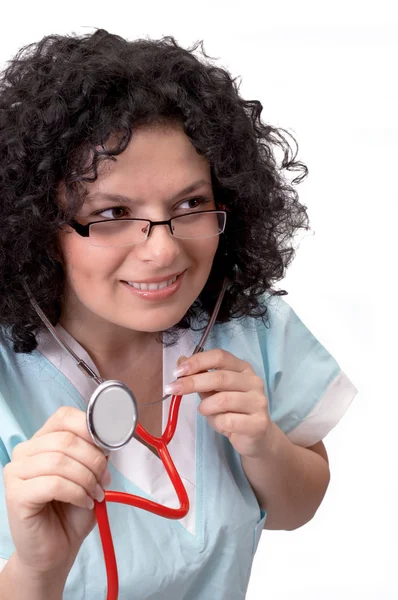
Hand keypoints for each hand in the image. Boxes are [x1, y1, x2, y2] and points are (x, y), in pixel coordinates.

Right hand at [3, 407, 110, 576]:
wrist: (56, 550)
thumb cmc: (72, 510)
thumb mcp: (90, 474)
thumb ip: (95, 453)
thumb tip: (107, 438)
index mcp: (42, 439)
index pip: (64, 416)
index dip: (90, 429)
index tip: (107, 449)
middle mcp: (25, 451)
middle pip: (66, 439)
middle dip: (93, 460)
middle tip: (104, 480)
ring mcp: (16, 472)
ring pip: (60, 461)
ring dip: (87, 478)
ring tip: (95, 494)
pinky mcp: (16, 495)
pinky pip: (53, 484)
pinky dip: (77, 492)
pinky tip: (84, 503)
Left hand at [165, 349, 272, 458]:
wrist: (256, 437)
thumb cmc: (232, 411)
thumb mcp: (214, 391)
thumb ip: (200, 377)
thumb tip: (180, 361)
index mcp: (243, 368)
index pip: (220, 356)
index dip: (197, 361)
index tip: (177, 371)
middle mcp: (254, 381)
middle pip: (220, 377)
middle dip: (192, 382)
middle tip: (172, 389)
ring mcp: (258, 402)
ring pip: (223, 400)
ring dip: (205, 406)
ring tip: (203, 410)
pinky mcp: (258, 423)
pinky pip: (228, 421)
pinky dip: (216, 423)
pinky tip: (220, 424)